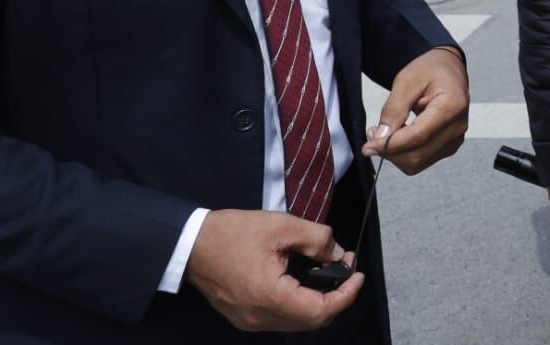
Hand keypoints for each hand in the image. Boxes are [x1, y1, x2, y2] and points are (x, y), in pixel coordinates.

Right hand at [185, 209, 362, 331]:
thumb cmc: (233, 233)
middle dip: (336, 297)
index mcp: (269, 297)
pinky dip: (300, 303)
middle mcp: (259, 317)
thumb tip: (339, 254)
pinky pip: (281, 318)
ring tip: (330, 272)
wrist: (191, 244)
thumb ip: (317, 239)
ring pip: (297, 322)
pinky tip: (307, 282)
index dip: (346, 295)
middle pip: (311, 320)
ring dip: (319, 301)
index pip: (320, 311)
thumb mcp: (282, 226)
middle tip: (347, 270)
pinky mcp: (244, 317)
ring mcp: (250, 320)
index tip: (357, 274)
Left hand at [363, 46, 468, 174]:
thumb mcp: (407, 80)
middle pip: (418, 155)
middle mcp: (457, 127)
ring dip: (395, 154)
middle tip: (373, 134)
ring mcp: (455, 139)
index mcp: (452, 106)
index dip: (390, 145)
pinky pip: (421, 160)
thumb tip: (381, 137)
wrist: (447, 69)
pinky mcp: (448, 146)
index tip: (368, 146)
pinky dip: (404, 154)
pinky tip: (398, 137)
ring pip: (418, 163)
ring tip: (386, 132)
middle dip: (390, 151)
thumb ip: (394, 109)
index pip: (418, 136)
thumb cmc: (431, 70)